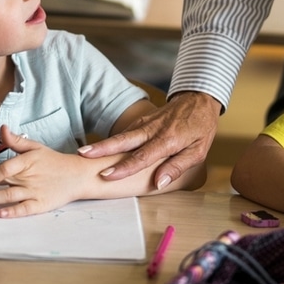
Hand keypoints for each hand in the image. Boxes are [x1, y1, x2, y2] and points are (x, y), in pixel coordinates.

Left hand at [0, 125, 82, 217]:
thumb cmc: (53, 161)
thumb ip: (15, 141)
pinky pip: (25, 209)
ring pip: (10, 196)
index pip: (4, 167)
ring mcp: (34, 192)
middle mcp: (29, 178)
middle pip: (3, 182)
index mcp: (26, 162)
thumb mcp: (35, 147)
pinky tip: (1, 213)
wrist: (76, 175)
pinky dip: (13, 211)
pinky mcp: (40, 205)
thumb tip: (1, 128)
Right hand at [78, 91, 217, 186]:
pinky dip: (111, 139)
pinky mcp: (143, 120)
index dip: (123, 168)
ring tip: (83, 152)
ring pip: (121, 135)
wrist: (199, 99)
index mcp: (168, 140)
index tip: (106, 175)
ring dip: (102, 144)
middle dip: (102, 149)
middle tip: (83, 155)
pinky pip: (125, 131)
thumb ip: (177, 167)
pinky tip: (99, 147)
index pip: (142, 157)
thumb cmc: (201, 128)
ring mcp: (146, 123)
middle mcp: (153, 130)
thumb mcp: (198, 151)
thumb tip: (158, 183)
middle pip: (124, 141)